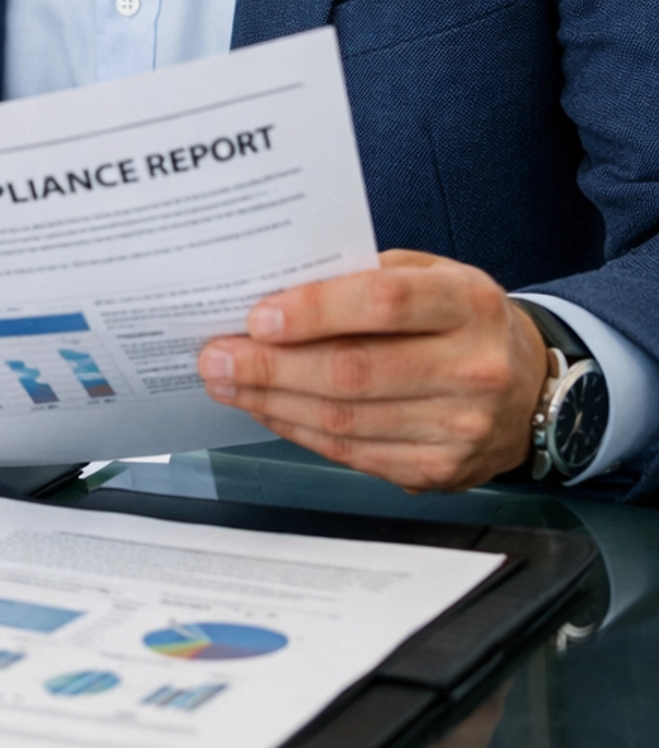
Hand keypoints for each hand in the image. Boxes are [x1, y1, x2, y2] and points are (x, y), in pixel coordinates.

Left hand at [196, 249, 548, 491]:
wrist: (529, 390)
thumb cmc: (462, 321)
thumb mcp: (433, 276)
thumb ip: (367, 276)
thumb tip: (279, 292)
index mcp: (470, 304)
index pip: (383, 304)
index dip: (314, 311)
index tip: (258, 317)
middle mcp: (473, 370)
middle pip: (354, 372)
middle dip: (271, 367)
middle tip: (216, 357)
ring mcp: (460, 429)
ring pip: (345, 422)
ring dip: (273, 403)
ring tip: (228, 384)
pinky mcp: (439, 471)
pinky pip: (353, 454)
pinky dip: (300, 432)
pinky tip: (269, 411)